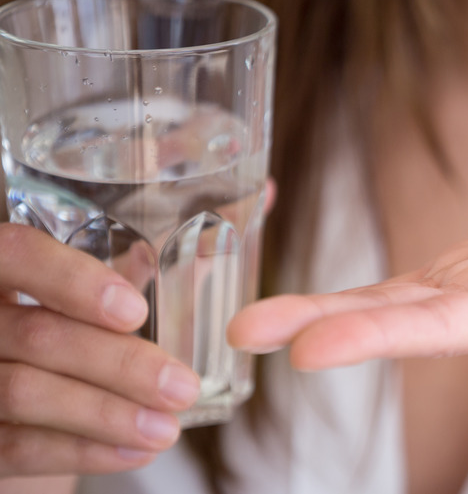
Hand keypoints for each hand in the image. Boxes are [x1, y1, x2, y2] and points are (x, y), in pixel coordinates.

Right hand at [0, 224, 199, 476]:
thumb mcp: (103, 273)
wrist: (14, 399)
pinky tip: (135, 451)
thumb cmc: (72, 316)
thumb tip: (263, 194)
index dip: (71, 281)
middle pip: (34, 335)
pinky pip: (19, 447)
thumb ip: (164, 237)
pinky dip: (84, 450)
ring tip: (168, 429)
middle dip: (118, 365)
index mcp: (1, 263)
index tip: (134, 310)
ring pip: (24, 394)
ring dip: (107, 414)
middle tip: (183, 387)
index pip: (15, 254)